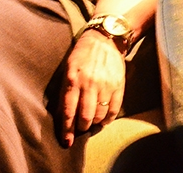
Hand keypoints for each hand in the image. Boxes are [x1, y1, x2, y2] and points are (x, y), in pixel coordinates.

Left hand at [57, 30, 125, 147]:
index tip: (66, 142)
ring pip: (99, 116)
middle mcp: (89, 83)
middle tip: (79, 129)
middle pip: (85, 116)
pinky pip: (113, 111)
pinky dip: (107, 119)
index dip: (67, 129)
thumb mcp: (68, 69)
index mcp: (73, 79)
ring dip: (93, 124)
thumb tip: (63, 116)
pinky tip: (102, 120)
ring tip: (90, 122)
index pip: (68, 110)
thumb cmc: (82, 55)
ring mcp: (105, 86)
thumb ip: (65, 91)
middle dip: (80, 128)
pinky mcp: (118, 87)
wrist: (105, 40)